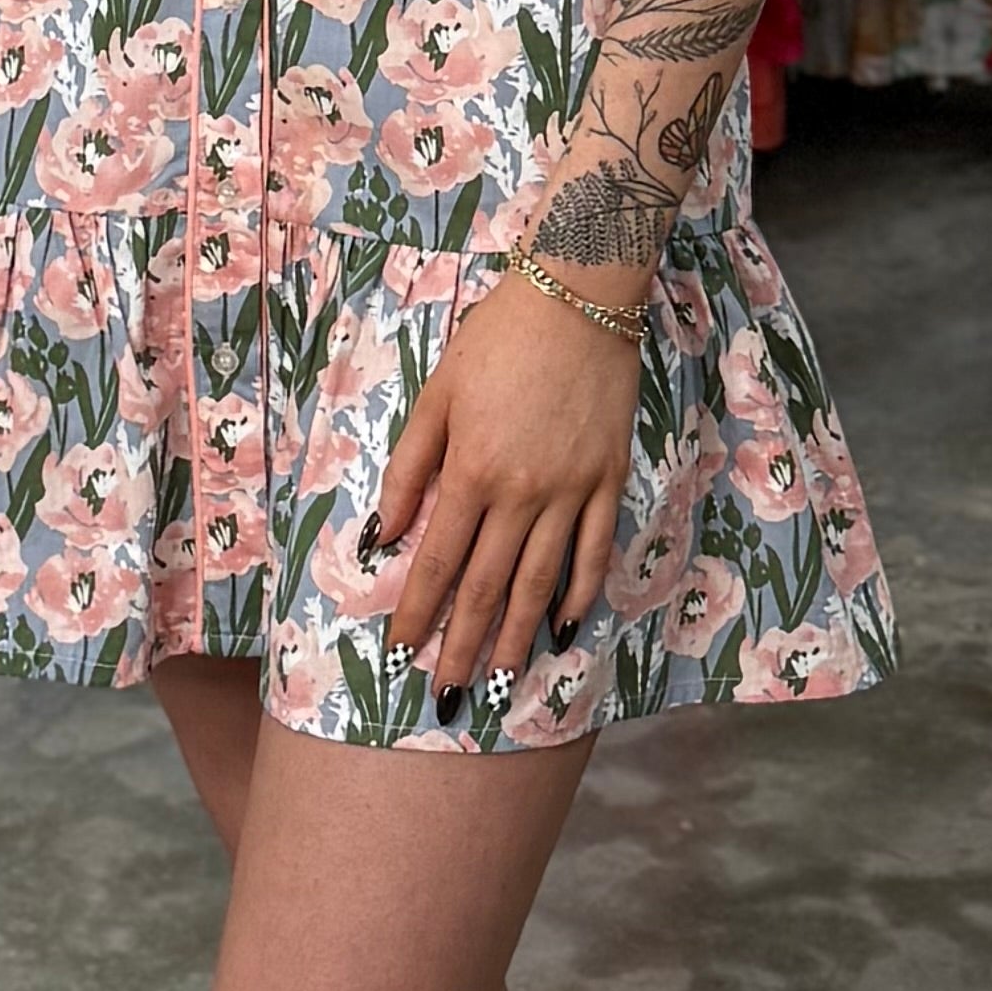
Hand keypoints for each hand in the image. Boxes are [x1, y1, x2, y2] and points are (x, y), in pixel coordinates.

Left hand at [374, 275, 640, 696]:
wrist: (578, 297)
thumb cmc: (496, 340)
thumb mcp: (437, 396)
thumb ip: (410, 469)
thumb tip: (383, 535)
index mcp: (472, 471)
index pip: (437, 562)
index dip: (418, 613)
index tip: (400, 653)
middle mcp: (522, 493)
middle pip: (486, 586)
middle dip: (463, 646)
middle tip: (448, 694)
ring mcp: (571, 491)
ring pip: (538, 581)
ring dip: (516, 635)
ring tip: (502, 679)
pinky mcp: (608, 480)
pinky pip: (593, 551)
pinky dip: (578, 593)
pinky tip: (561, 626)